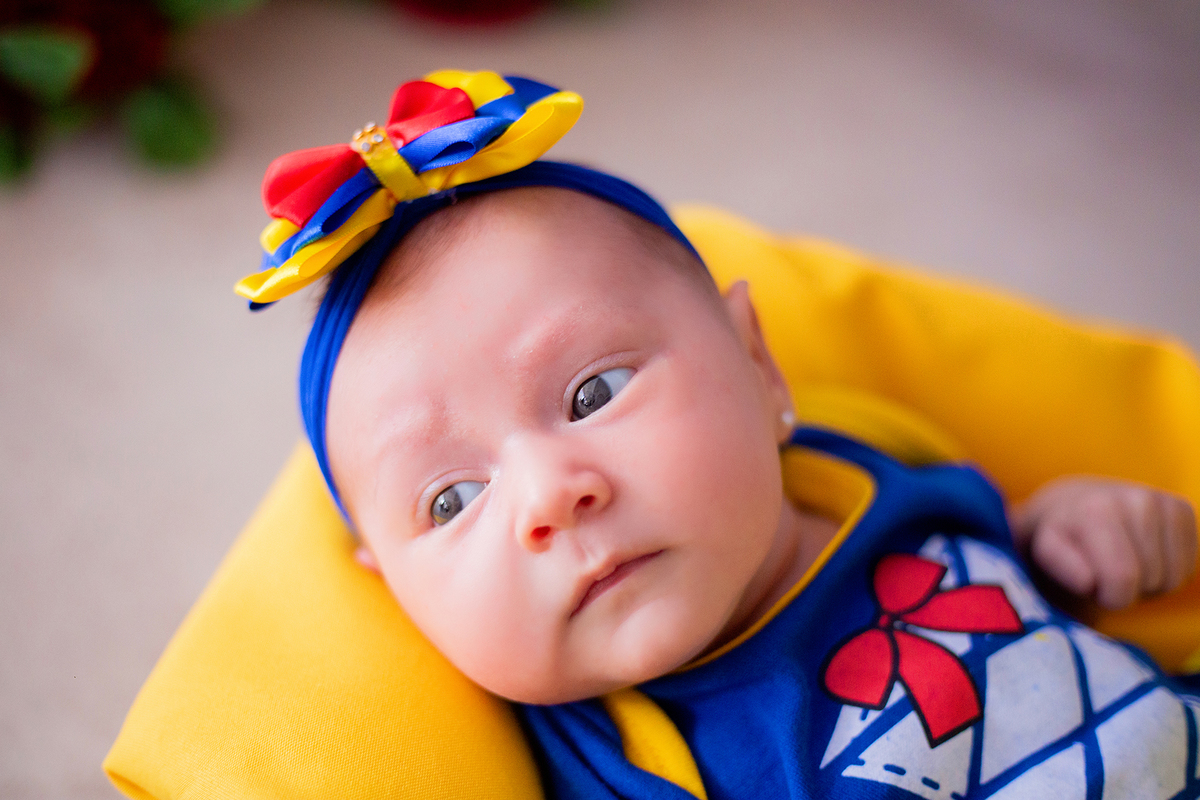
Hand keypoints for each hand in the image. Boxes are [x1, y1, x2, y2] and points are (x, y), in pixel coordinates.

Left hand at [1010, 477, 1197, 609]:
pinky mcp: (1182, 508)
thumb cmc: (1059, 537)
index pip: (1122, 579)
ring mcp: (1162, 501)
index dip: (1106, 595)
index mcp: (1095, 511)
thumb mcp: (1043, 551)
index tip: (1087, 581)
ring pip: (1172, 578)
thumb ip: (1058, 566)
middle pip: (1151, 582)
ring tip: (1120, 561)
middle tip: (1103, 570)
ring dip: (1147, 583)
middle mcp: (1133, 500)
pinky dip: (1168, 571)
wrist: (1075, 501)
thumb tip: (1088, 580)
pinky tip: (1143, 554)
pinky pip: (1189, 567)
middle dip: (1126, 589)